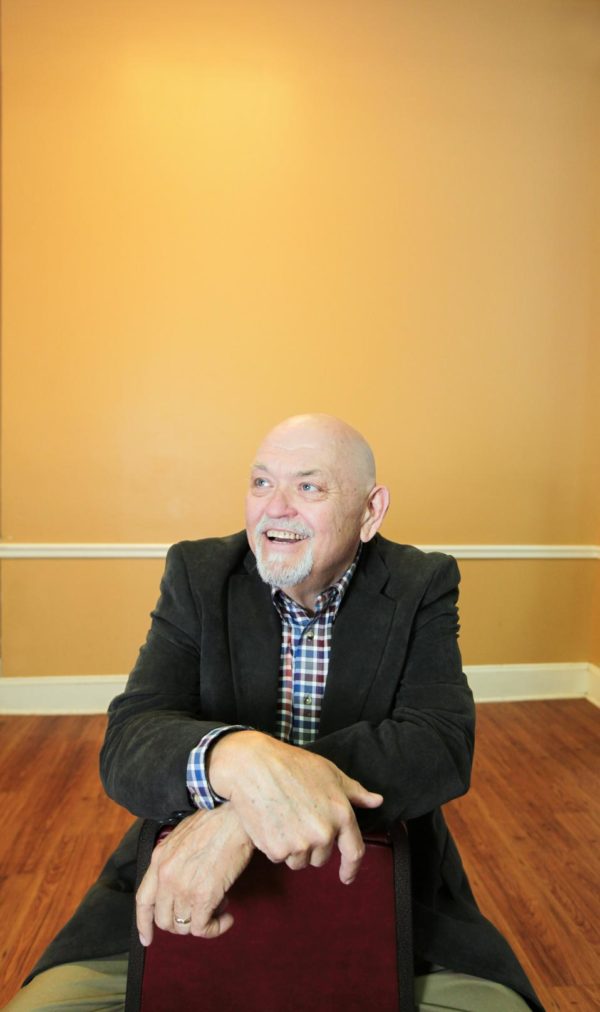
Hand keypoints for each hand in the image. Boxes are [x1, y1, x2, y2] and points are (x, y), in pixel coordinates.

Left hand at [136, 805, 253, 945]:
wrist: (235, 816)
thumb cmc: (216, 822)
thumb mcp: (182, 838)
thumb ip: (174, 861)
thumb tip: (182, 883)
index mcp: (159, 859)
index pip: (143, 901)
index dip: (143, 924)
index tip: (147, 939)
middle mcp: (166, 875)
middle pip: (164, 919)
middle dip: (182, 922)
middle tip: (202, 911)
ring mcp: (182, 887)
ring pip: (183, 926)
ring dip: (201, 922)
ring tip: (219, 905)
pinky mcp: (203, 895)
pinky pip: (201, 928)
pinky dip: (215, 928)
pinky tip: (228, 917)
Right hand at [208, 731, 382, 883]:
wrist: (253, 766)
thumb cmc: (292, 764)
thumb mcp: (329, 772)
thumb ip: (355, 792)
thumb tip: (377, 801)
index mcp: (341, 814)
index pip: (354, 851)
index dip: (351, 868)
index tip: (346, 877)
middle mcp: (324, 833)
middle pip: (321, 858)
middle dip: (311, 844)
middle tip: (297, 818)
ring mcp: (300, 843)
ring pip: (300, 860)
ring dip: (293, 848)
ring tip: (282, 818)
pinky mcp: (277, 850)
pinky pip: (279, 857)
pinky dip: (274, 845)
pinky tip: (269, 822)